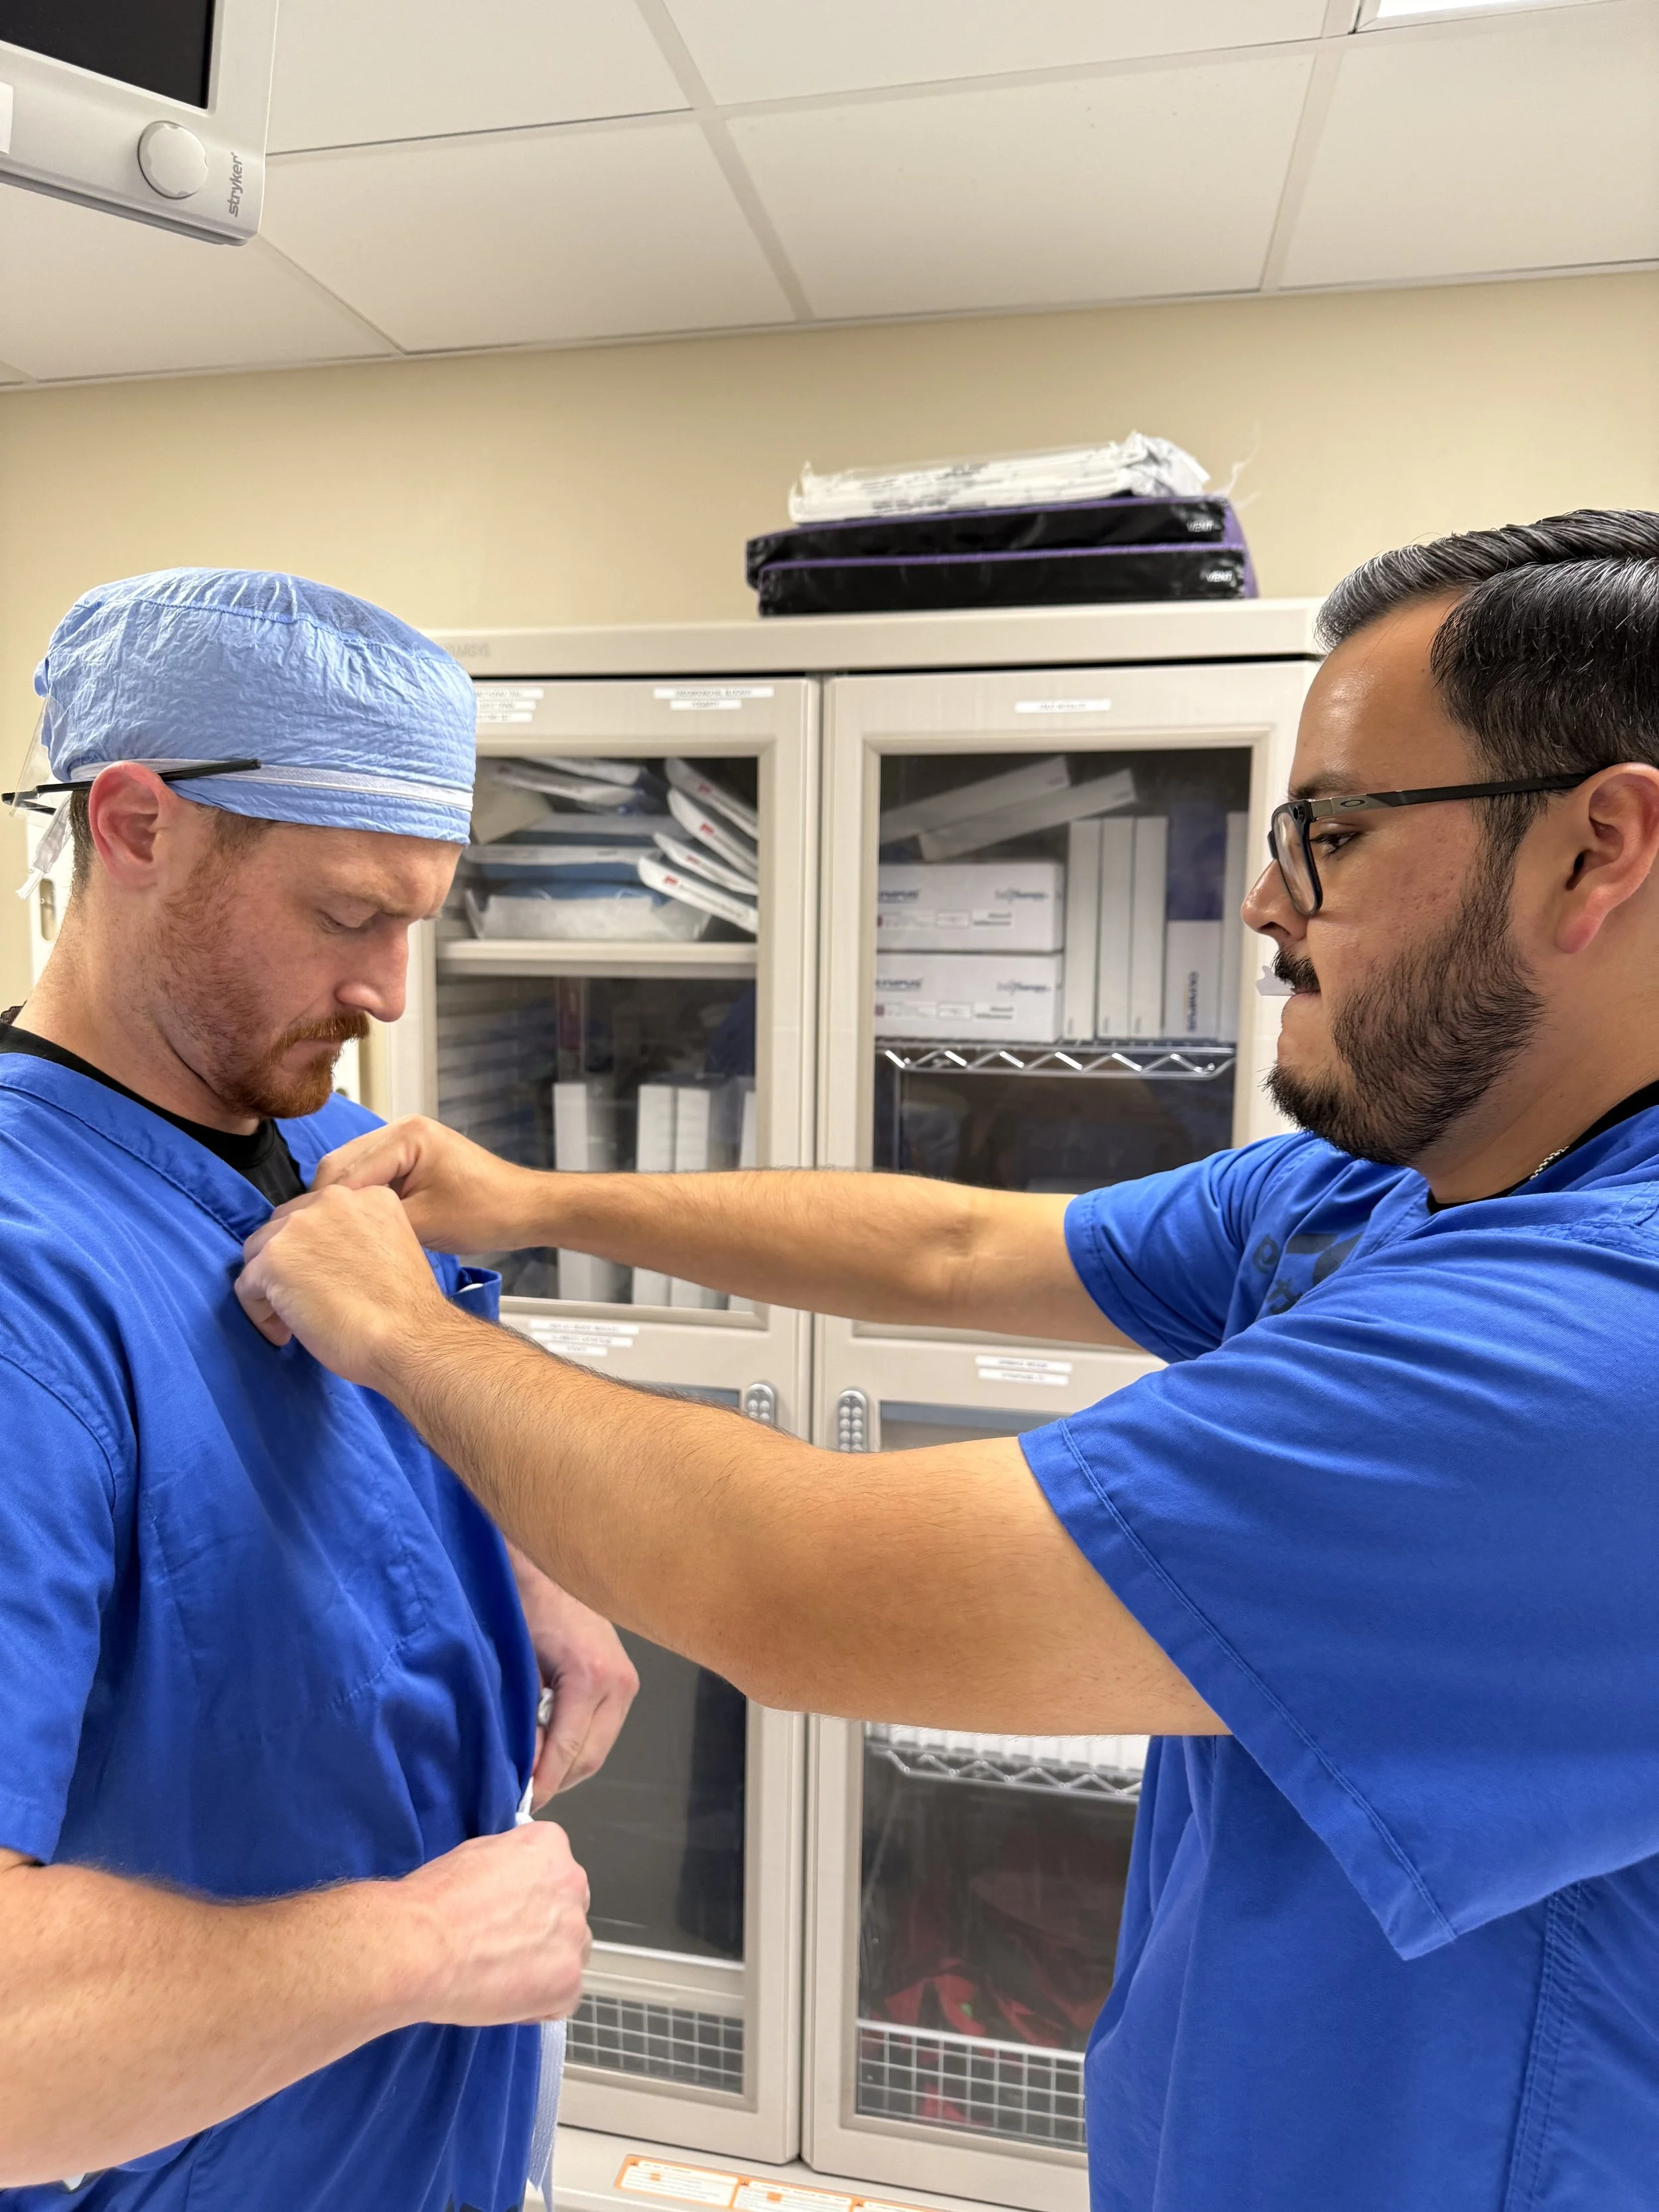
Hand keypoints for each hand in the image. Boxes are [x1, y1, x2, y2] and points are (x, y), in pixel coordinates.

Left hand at [236, 1184, 451, 1385]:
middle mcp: (333, 1198)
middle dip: (287, 1265)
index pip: (318, 1214)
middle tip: (306, 1303)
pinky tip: (285, 1335)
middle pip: (283, 1227)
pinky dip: (259, 1314)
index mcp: (368, 1195)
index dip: (314, 1252)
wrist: (408, 1340)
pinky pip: (246, 1286)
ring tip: (294, 1322)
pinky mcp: (274, 1257)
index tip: (326, 1284)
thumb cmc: (407, 1312)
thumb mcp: (390, 1250)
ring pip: (258, 1253)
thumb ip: (355, 1240)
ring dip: (271, 1288)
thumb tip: (319, 1260)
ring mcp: (300, 1225)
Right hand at [315, 1116, 546, 1253]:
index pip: (344, 1169)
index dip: (324, 1205)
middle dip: (328, 1201)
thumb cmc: (487, 1213)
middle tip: (316, 1237)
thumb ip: (376, 1221)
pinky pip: (374, 1177)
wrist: (525, 1210)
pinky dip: (363, 1200)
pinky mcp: (411, 1159)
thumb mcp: (425, 1223)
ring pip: (354, 1172)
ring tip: (334, 1235)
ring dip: (345, 1201)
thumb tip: (334, 1231)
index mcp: (406, 1136)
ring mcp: (406, 1143)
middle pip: (342, 1165)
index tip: (308, 1236)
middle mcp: (401, 1130)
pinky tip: (359, 1226)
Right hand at [397, 1821, 590, 2026]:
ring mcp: (573, 1933)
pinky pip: (564, 1997)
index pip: (556, 1872)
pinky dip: (540, 2003)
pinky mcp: (568, 1980)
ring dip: (546, 1966)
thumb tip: (509, 1884)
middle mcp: (572, 1883)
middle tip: (505, 1948)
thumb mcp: (476, 1855)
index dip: (530, 1898)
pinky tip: (506, 1999)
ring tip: (501, 1976)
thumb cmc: (435, 1902)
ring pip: (570, 1953)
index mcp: (550, 1847)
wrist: (420, 1946)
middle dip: (544, 1931)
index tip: (510, 1913)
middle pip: (567, 1912)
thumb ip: (508, 1865)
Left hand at [511, 1548, 639, 1802]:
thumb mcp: (517, 1663)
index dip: (543, 1782)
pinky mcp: (624, 1679)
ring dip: (566, 1764)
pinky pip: (601, 1728)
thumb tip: (523, 1765)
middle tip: (520, 1793)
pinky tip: (547, 1742)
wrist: (546, 1563)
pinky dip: (576, 1743)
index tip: (519, 1803)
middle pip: (590, 1757)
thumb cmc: (523, 1602)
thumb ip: (522, 1716)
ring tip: (531, 1771)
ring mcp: (626, 1682)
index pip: (568, 1750)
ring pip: (598, 1747)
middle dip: (556, 1780)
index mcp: (592, 1676)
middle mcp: (619, 1683)